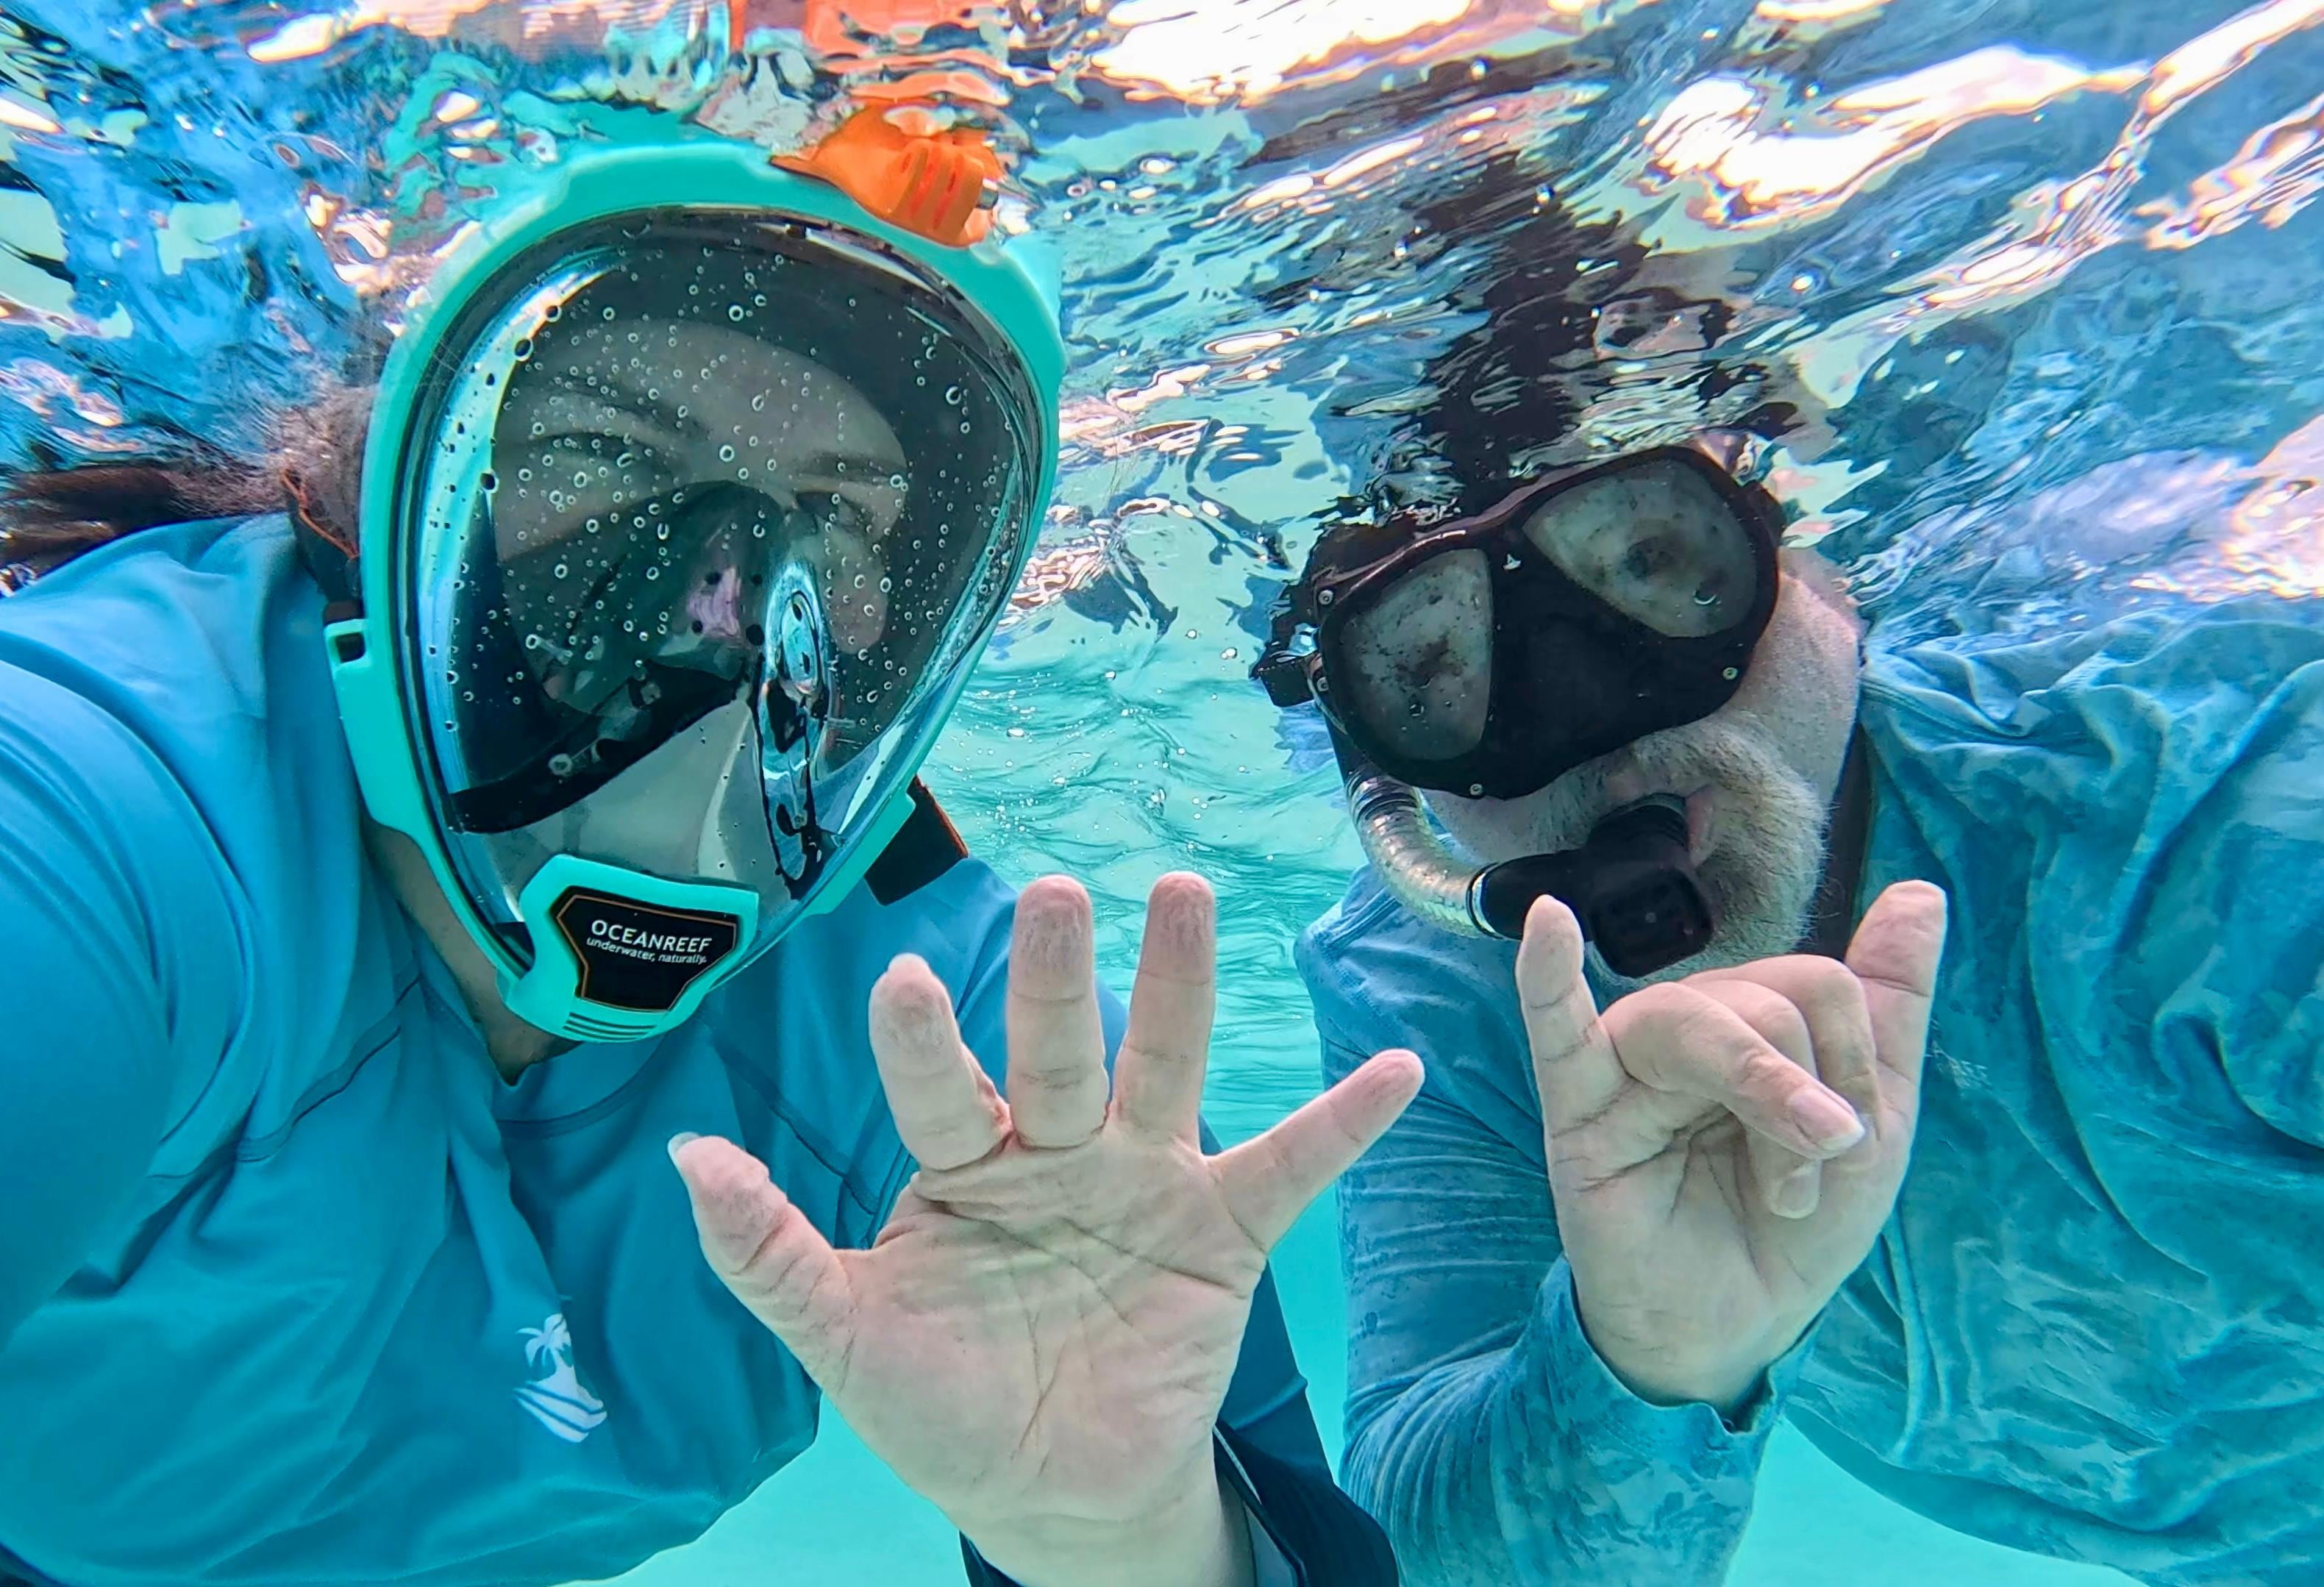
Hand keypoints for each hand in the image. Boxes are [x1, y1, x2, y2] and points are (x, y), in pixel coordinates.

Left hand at [669, 873, 1422, 1586]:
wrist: (1049, 1494)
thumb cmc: (941, 1403)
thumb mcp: (845, 1339)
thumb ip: (768, 1255)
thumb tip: (685, 1158)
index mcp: (961, 1164)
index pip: (937, 1091)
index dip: (922, 1044)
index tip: (905, 983)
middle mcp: (1055, 1150)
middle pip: (1057, 1051)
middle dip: (1057, 978)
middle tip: (1057, 893)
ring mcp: (1143, 1182)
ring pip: (1164, 1070)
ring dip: (1180, 989)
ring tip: (1186, 894)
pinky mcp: (1222, 1234)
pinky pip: (1289, 1171)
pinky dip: (1343, 1125)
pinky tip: (1392, 1071)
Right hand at [1517, 882, 1946, 1412]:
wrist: (1738, 1326)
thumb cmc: (1791, 1223)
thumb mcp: (1868, 1119)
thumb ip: (1888, 1004)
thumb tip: (1922, 891)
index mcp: (1752, 1018)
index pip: (1814, 982)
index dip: (1854, 1061)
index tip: (1850, 1143)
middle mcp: (1687, 1026)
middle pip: (1763, 998)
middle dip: (1810, 1094)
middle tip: (1807, 1185)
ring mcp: (1624, 1063)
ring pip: (1695, 1021)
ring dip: (1763, 1096)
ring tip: (1788, 1187)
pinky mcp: (1577, 1112)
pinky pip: (1556, 1028)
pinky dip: (1547, 974)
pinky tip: (1549, 923)